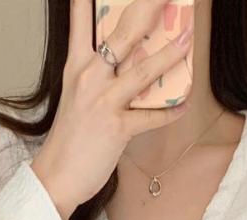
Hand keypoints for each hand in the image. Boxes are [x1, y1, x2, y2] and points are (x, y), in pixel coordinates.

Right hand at [29, 0, 194, 214]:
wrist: (57, 176)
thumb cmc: (70, 138)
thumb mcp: (77, 95)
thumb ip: (99, 73)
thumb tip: (127, 62)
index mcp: (77, 65)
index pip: (81, 17)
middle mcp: (90, 76)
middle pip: (124, 33)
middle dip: (149, 8)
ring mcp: (104, 101)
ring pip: (144, 71)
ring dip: (171, 55)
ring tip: (189, 40)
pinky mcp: (117, 128)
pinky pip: (152, 116)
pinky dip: (171, 111)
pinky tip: (185, 104)